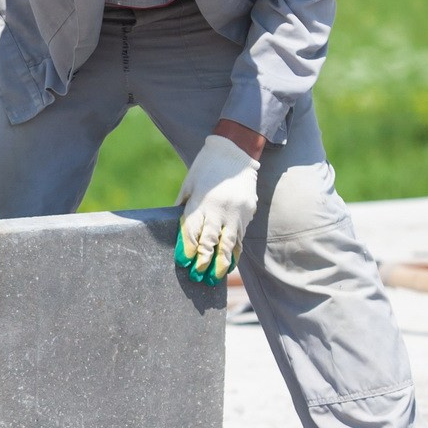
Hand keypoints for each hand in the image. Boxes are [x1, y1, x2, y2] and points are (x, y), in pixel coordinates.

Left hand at [175, 134, 260, 284]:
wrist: (235, 151)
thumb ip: (184, 205)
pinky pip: (241, 236)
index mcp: (201, 201)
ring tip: (216, 276)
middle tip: (199, 276)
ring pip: (229, 242)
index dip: (189, 249)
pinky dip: (236, 250)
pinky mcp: (248, 211)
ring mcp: (236, 211)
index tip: (185, 262)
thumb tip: (178, 227)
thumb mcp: (189, 184)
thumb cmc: (205, 167)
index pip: (193, 231)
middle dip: (204, 261)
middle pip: (210, 241)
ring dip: (222, 261)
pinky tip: (231, 262)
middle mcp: (218, 208)